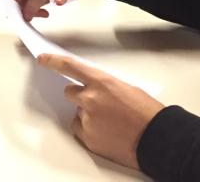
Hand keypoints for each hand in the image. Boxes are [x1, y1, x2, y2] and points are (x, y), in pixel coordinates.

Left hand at [38, 53, 162, 170]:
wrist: (157, 139)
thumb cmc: (147, 114)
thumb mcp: (126, 89)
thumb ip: (104, 87)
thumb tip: (93, 89)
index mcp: (102, 82)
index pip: (70, 67)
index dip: (53, 62)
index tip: (42, 59)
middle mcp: (90, 99)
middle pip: (69, 92)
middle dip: (79, 96)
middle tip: (97, 104)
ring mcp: (88, 119)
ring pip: (77, 113)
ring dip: (87, 115)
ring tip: (110, 122)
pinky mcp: (88, 138)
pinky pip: (80, 130)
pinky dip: (90, 130)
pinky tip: (107, 132)